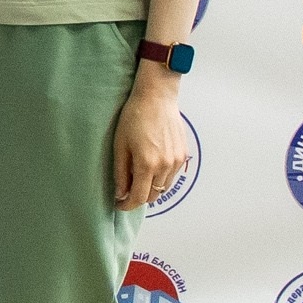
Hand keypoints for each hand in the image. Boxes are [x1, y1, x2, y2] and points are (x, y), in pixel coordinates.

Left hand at [111, 72, 189, 210]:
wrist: (157, 97)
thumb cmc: (135, 117)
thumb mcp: (120, 145)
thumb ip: (121, 172)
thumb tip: (120, 193)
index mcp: (147, 164)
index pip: (139, 198)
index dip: (127, 205)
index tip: (119, 204)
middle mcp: (165, 166)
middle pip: (152, 196)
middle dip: (138, 198)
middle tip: (126, 191)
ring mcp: (176, 161)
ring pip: (163, 188)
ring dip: (150, 189)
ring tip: (137, 178)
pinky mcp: (182, 154)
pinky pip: (171, 175)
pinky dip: (161, 178)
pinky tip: (151, 167)